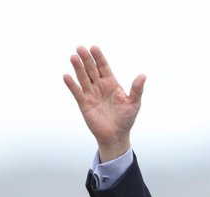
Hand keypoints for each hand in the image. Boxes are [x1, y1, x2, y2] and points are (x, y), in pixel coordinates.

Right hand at [63, 45, 144, 161]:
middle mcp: (100, 86)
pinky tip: (66, 76)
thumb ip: (136, 89)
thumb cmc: (126, 119)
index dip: (99, 57)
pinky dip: (72, 85)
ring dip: (78, 68)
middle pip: (91, 69)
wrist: (116, 136)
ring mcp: (91, 94)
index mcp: (111, 83)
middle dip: (86, 59)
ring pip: (83, 78)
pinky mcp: (84, 104)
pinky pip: (77, 92)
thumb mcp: (134, 104)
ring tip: (73, 57)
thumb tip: (143, 75)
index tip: (94, 48)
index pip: (104, 67)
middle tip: (80, 48)